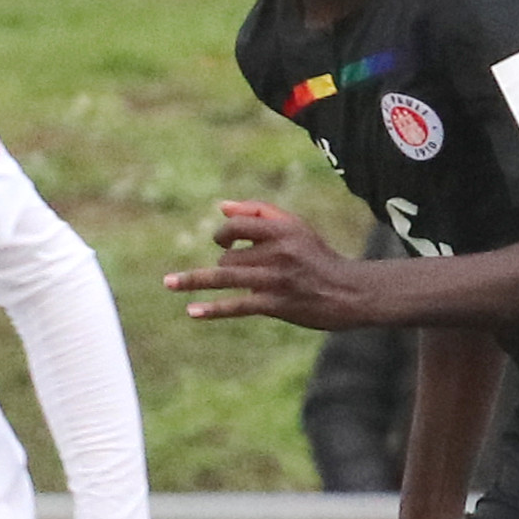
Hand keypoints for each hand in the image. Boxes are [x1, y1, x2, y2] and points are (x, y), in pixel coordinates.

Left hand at [165, 200, 377, 327]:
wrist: (350, 292)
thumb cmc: (318, 257)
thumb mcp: (295, 227)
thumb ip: (259, 212)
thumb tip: (221, 207)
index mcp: (283, 230)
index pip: (237, 225)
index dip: (223, 233)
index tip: (222, 241)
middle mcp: (279, 252)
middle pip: (230, 256)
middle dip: (228, 264)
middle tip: (245, 272)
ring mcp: (276, 280)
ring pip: (227, 276)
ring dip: (196, 280)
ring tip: (168, 283)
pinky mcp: (276, 305)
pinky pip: (237, 305)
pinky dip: (213, 309)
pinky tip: (192, 311)